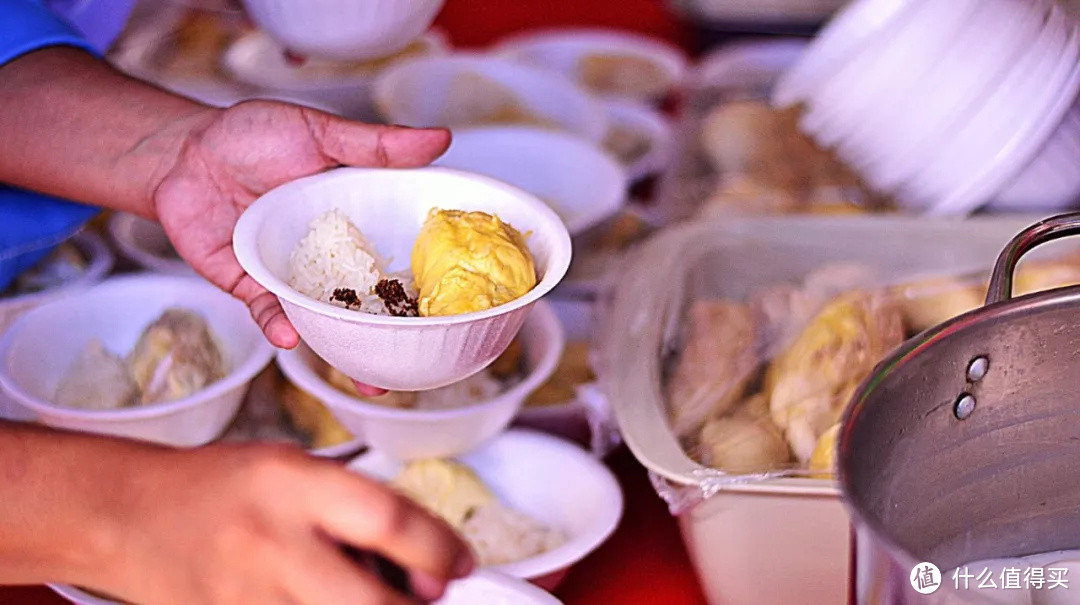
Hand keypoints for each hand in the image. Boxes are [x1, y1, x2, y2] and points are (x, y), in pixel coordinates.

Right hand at [101, 443, 472, 604]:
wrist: (130, 518)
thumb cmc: (221, 486)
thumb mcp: (296, 468)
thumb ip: (358, 508)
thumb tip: (428, 560)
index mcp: (290, 484)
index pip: (388, 519)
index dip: (440, 548)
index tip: (461, 562)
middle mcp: (270, 544)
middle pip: (373, 603)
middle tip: (426, 594)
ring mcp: (248, 598)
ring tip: (367, 591)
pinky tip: (322, 599)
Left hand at [151, 100, 450, 349]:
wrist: (184, 153)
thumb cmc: (254, 137)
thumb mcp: (319, 133)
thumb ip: (377, 145)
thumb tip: (441, 140)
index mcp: (360, 220)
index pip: (405, 256)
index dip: (431, 283)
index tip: (462, 309)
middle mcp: (334, 257)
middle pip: (374, 302)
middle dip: (398, 338)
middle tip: (426, 365)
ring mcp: (296, 276)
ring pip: (329, 321)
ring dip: (348, 351)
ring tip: (371, 378)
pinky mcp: (255, 287)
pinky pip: (272, 313)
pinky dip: (281, 326)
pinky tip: (292, 336)